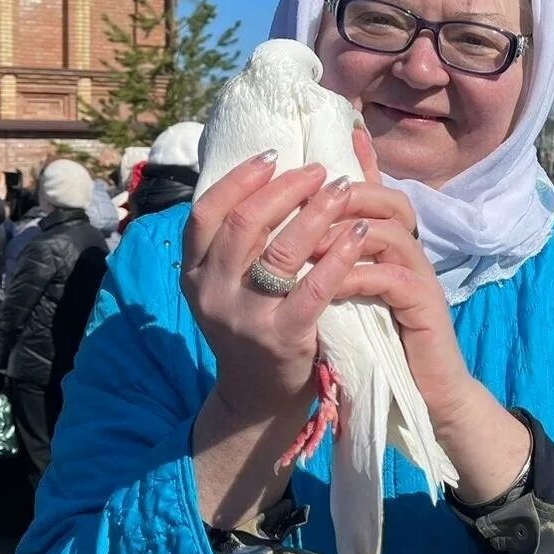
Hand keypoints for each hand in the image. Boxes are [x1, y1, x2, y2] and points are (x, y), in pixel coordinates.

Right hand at [181, 151, 369, 425]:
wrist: (257, 397)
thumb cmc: (251, 324)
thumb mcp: (226, 283)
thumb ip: (237, 239)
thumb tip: (263, 170)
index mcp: (194, 272)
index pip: (205, 213)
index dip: (238, 179)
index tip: (273, 156)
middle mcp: (211, 293)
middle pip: (245, 223)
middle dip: (284, 188)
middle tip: (318, 171)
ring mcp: (244, 317)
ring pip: (280, 250)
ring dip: (316, 212)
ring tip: (343, 189)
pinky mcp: (281, 338)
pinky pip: (314, 287)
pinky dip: (339, 255)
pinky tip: (359, 233)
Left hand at [322, 129, 476, 422]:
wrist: (427, 393)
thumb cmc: (385, 344)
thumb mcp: (356, 298)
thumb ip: (339, 265)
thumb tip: (309, 240)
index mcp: (396, 246)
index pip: (380, 193)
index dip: (360, 166)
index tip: (322, 157)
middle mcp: (412, 253)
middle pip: (389, 201)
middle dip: (345, 198)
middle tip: (303, 205)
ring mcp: (421, 276)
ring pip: (390, 232)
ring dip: (346, 235)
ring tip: (309, 246)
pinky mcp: (425, 305)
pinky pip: (392, 277)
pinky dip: (358, 276)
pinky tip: (330, 286)